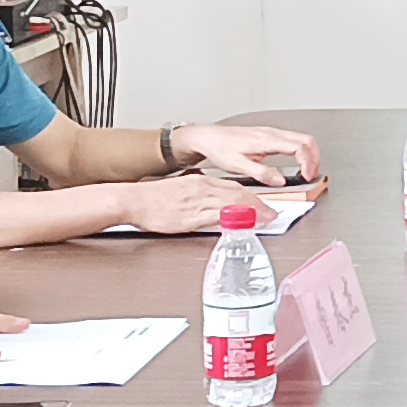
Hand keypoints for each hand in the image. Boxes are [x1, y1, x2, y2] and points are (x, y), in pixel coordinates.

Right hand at [119, 170, 266, 234]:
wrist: (134, 201)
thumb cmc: (153, 199)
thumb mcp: (182, 192)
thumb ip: (200, 198)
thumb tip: (215, 208)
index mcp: (200, 182)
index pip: (233, 188)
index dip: (252, 197)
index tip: (264, 205)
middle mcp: (202, 189)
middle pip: (237, 194)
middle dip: (258, 204)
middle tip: (272, 213)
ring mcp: (197, 202)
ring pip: (231, 203)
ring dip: (252, 211)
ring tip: (266, 218)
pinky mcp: (190, 216)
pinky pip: (216, 216)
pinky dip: (233, 219)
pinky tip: (243, 223)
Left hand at [177, 120, 322, 189]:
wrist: (210, 138)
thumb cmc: (221, 148)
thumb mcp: (238, 165)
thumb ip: (261, 173)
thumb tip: (280, 180)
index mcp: (267, 140)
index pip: (298, 147)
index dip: (308, 163)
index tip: (307, 176)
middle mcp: (272, 134)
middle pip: (306, 140)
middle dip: (315, 158)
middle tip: (312, 175)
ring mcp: (272, 133)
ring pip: (302, 138)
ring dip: (310, 155)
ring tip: (308, 171)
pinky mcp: (270, 136)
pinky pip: (294, 140)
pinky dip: (302, 151)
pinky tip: (298, 162)